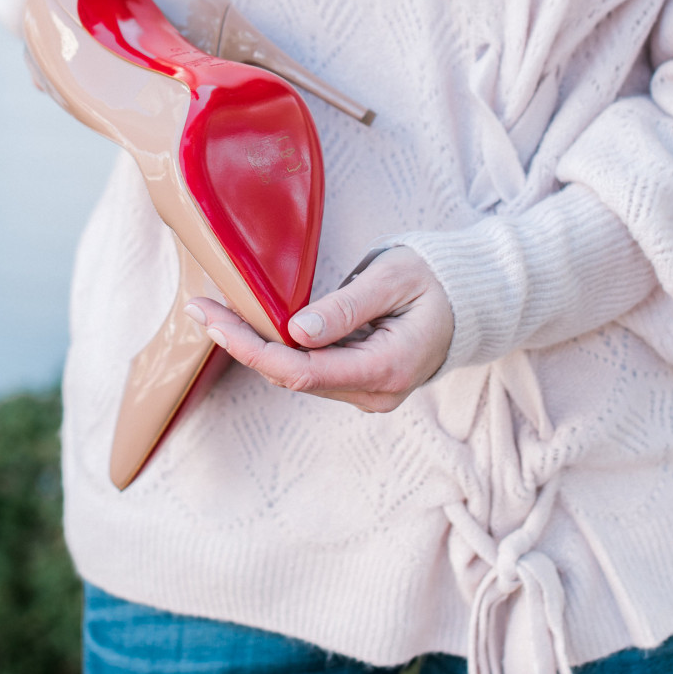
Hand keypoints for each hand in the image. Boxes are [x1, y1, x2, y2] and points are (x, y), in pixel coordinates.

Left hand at [186, 248, 453, 414]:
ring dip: (255, 347)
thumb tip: (297, 332)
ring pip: (296, 376)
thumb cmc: (437, 281)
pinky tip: (252, 325)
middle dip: (242, 343)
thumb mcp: (394, 280)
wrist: (472, 301)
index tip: (213, 319)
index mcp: (385, 369)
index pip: (299, 371)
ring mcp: (367, 393)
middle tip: (200, 308)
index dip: (249, 347)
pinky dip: (277, 349)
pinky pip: (310, 371)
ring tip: (216, 313)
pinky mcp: (359, 383)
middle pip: (290, 377)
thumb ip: (348, 308)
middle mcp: (373, 393)